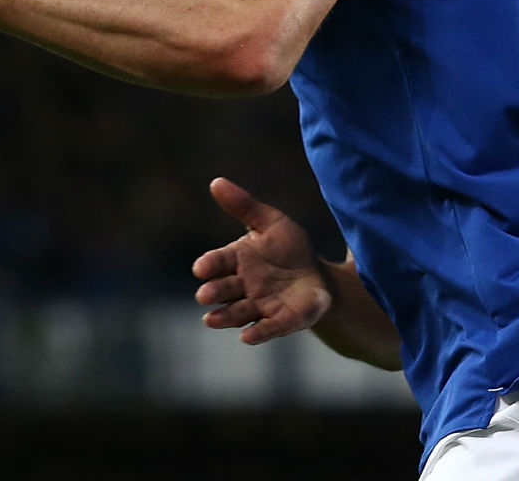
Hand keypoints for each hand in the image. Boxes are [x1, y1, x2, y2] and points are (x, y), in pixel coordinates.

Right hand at [191, 177, 331, 344]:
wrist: (317, 275)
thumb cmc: (288, 248)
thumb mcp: (270, 222)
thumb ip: (244, 205)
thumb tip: (216, 182)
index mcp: (237, 260)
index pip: (218, 262)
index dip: (209, 265)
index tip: (200, 268)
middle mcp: (243, 286)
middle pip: (224, 289)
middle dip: (214, 292)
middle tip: (204, 295)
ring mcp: (260, 305)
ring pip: (238, 312)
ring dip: (225, 317)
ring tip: (211, 320)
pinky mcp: (280, 321)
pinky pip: (267, 328)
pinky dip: (257, 333)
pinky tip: (247, 337)